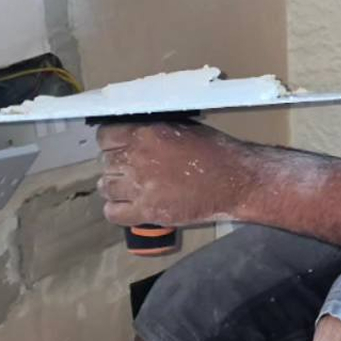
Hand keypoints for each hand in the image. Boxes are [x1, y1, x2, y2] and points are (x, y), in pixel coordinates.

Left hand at [96, 121, 253, 229]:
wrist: (235, 181)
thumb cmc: (214, 151)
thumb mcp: (182, 127)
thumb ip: (154, 130)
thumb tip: (135, 133)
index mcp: (146, 134)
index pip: (105, 137)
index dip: (111, 143)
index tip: (118, 147)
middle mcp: (137, 159)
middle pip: (105, 162)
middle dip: (116, 165)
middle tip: (130, 170)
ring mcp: (140, 187)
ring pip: (105, 187)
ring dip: (114, 187)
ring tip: (127, 188)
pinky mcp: (147, 212)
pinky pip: (113, 213)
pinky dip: (115, 210)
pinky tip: (127, 206)